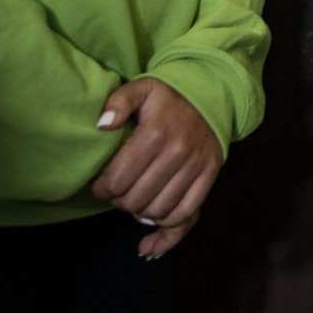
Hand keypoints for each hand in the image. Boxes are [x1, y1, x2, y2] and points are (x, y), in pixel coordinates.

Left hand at [91, 78, 221, 257]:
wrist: (211, 95)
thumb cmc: (168, 97)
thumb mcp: (141, 88)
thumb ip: (118, 102)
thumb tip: (102, 125)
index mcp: (155, 132)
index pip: (117, 180)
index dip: (102, 190)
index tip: (100, 185)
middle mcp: (177, 151)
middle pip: (135, 199)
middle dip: (119, 202)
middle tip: (117, 193)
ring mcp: (196, 165)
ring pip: (159, 210)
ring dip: (140, 212)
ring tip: (135, 201)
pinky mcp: (210, 174)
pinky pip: (187, 212)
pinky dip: (168, 223)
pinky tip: (154, 219)